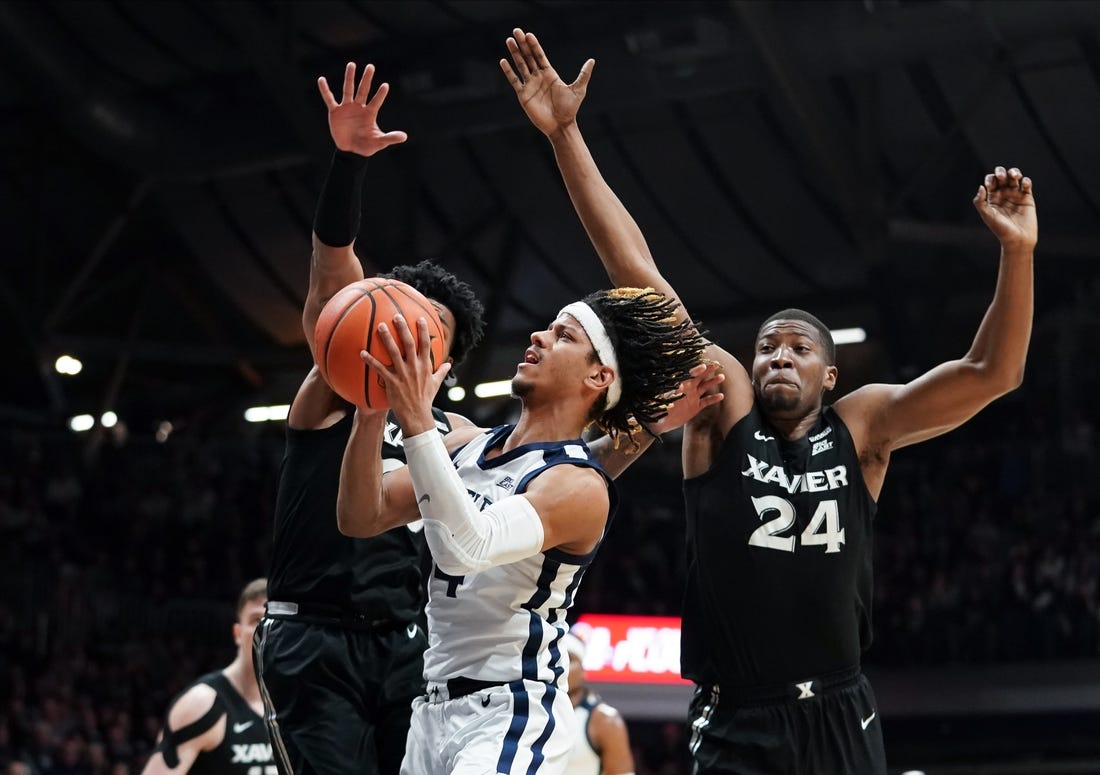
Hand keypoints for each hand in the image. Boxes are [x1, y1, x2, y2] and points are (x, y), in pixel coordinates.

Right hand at [317, 62, 407, 156]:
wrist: (351, 151)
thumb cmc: (367, 146)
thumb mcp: (379, 142)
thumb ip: (390, 138)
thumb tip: (404, 137)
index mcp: (370, 113)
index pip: (376, 101)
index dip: (380, 94)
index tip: (386, 85)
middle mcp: (359, 107)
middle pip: (363, 90)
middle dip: (367, 79)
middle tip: (371, 66)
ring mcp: (347, 108)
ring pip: (348, 89)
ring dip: (350, 77)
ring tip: (352, 64)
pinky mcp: (335, 112)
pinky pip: (329, 99)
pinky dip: (325, 90)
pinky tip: (321, 79)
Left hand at [359, 315, 449, 435]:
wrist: (417, 415)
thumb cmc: (425, 399)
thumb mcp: (436, 384)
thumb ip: (441, 371)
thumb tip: (449, 364)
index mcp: (425, 366)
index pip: (425, 344)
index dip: (423, 331)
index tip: (419, 318)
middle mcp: (414, 367)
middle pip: (409, 344)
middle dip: (403, 329)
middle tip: (396, 316)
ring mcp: (403, 374)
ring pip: (394, 353)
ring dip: (386, 339)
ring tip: (379, 327)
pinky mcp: (392, 382)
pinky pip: (380, 369)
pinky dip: (370, 360)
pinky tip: (362, 352)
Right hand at [500, 28, 592, 136]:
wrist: (560, 125)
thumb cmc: (570, 109)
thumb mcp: (578, 90)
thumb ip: (583, 74)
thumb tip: (592, 60)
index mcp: (550, 74)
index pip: (540, 55)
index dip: (534, 45)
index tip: (529, 34)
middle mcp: (539, 77)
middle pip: (529, 57)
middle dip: (523, 44)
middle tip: (516, 31)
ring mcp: (530, 85)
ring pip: (521, 65)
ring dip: (515, 53)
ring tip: (509, 40)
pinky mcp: (523, 95)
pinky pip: (514, 80)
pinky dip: (509, 71)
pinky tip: (503, 61)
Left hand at [646, 362, 724, 434]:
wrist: (659, 422)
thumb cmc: (657, 410)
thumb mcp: (663, 401)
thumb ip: (671, 395)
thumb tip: (679, 387)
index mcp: (678, 385)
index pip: (688, 375)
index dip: (695, 370)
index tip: (703, 366)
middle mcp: (687, 389)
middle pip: (699, 377)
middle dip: (707, 370)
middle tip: (716, 364)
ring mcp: (692, 397)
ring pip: (705, 386)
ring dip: (713, 381)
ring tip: (722, 376)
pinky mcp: (695, 406)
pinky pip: (706, 401)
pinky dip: (714, 399)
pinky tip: (721, 396)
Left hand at [973, 166, 1036, 250]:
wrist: (1018, 238)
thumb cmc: (1000, 229)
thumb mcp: (987, 215)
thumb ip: (980, 202)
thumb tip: (981, 187)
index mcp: (992, 197)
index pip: (990, 181)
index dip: (990, 179)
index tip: (990, 185)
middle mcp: (1003, 194)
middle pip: (1002, 176)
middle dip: (1001, 172)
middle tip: (1002, 178)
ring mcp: (1015, 194)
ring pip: (1014, 177)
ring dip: (1014, 172)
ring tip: (1015, 176)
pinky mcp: (1027, 197)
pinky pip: (1026, 184)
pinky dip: (1025, 181)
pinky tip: (1023, 184)